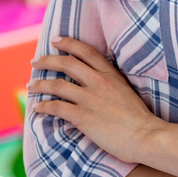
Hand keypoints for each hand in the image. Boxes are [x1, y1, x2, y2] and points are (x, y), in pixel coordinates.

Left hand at [28, 36, 162, 164]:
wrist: (146, 136)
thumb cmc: (139, 119)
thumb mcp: (126, 90)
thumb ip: (110, 83)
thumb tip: (95, 82)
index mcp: (110, 74)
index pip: (85, 51)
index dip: (67, 43)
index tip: (55, 41)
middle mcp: (98, 81)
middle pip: (66, 63)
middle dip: (46, 60)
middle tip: (35, 62)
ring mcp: (90, 98)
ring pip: (57, 84)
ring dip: (40, 84)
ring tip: (31, 86)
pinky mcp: (83, 116)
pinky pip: (56, 107)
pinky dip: (44, 106)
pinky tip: (37, 108)